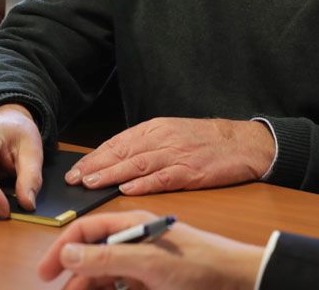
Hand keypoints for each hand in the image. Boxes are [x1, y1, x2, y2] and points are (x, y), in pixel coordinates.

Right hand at [37, 210, 263, 289]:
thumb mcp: (150, 263)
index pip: (86, 231)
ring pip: (104, 277)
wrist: (239, 281)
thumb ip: (108, 257)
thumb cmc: (201, 265)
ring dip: (89, 288)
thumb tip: (70, 254)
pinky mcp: (152, 284)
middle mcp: (134, 241)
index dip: (62, 249)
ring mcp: (143, 265)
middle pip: (92, 257)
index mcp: (132, 225)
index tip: (46, 272)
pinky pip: (120, 289)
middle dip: (73, 276)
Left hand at [65, 118, 274, 195]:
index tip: (76, 169)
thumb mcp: (173, 134)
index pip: (118, 142)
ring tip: (91, 183)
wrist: (244, 142)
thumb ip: (147, 146)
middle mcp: (162, 139)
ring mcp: (176, 155)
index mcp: (156, 129)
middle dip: (95, 166)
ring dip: (111, 174)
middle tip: (74, 179)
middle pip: (123, 152)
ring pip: (137, 164)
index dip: (95, 156)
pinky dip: (143, 184)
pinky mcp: (191, 171)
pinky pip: (163, 178)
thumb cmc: (207, 141)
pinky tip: (127, 189)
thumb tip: (117, 160)